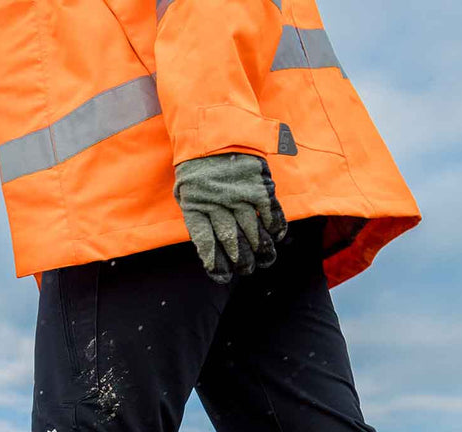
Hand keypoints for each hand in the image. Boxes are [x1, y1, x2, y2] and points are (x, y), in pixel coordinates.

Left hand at [173, 153, 288, 283]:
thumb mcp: (186, 189)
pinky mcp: (258, 183)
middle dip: (241, 260)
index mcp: (195, 204)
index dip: (215, 263)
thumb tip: (209, 247)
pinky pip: (270, 212)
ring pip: (253, 231)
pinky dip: (275, 227)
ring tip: (264, 260)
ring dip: (261, 249)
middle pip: (232, 241)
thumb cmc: (198, 164)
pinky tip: (276, 237)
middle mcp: (217, 201)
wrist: (213, 126)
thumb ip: (197, 215)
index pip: (206, 242)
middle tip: (247, 269)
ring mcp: (239, 193)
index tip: (223, 276)